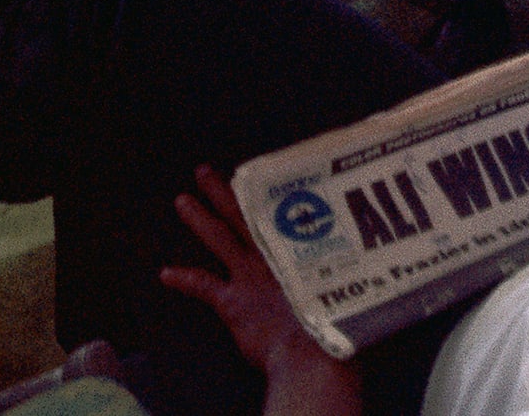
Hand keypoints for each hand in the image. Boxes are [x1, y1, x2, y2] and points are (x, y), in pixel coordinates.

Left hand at [161, 167, 345, 387]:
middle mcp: (270, 256)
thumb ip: (340, 278)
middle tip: (203, 172)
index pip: (277, 213)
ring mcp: (248, 277)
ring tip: (182, 201)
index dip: (263, 194)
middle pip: (242, 215)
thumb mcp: (344, 292)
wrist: (311, 355)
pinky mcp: (232, 302)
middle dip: (222, 192)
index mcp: (296, 251)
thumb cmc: (335, 327)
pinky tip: (165, 273)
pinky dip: (183, 278)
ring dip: (198, 219)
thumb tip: (362, 275)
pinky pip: (203, 285)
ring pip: (219, 238)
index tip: (252, 174)